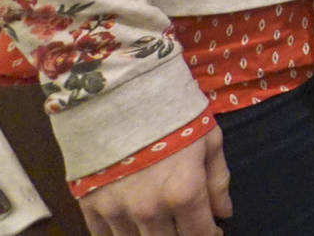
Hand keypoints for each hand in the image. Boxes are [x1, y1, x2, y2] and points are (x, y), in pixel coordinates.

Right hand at [82, 126, 230, 235]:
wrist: (118, 92)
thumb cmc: (172, 112)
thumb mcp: (208, 139)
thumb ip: (217, 180)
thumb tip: (223, 213)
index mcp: (183, 192)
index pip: (200, 234)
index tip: (213, 231)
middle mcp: (149, 209)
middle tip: (186, 225)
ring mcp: (116, 211)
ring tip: (161, 224)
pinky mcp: (90, 206)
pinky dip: (119, 235)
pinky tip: (131, 226)